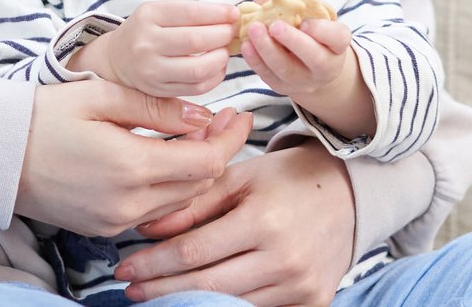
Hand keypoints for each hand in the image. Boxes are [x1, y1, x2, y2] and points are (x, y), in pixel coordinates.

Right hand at [15, 79, 253, 237]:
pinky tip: (163, 159)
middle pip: (199, 186)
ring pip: (179, 202)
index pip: (206, 163)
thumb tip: (201, 115)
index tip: (239, 115)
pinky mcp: (104, 229)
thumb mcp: (101, 97)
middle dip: (216, 153)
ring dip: (194, 172)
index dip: (229, 139)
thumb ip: (156, 107)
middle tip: (221, 120)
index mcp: (131, 166)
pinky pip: (153, 211)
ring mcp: (116, 221)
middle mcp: (129, 203)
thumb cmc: (45, 116)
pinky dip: (167, 188)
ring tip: (194, 137)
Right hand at [76, 0, 237, 97]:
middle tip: (232, 33)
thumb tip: (232, 16)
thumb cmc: (148, 31)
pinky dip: (215, 77)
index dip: (218, 13)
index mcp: (149, 16)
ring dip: (221, 59)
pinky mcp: (160, 91)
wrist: (117, 60)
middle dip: (223, 36)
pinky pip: (197, 88)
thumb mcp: (161, 12)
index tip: (234, 13)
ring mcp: (152, 70)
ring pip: (199, 69)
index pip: (191, 13)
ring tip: (225, 50)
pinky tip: (217, 67)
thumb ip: (193, 12)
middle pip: (196, 41)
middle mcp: (147, 43)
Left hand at [118, 141, 356, 306]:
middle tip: (128, 288)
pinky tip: (197, 301)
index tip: (124, 267)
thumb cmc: (284, 180)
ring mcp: (300, 285)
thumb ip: (193, 204)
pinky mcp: (312, 302)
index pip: (194, 252)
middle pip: (206, 286)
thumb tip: (145, 230)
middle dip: (160, 289)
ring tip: (153, 296)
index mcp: (263, 220)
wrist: (347, 194)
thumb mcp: (238, 178)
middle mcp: (284, 258)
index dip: (153, 263)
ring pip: (229, 304)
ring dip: (186, 303)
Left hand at [241, 0, 371, 139]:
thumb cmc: (309, 34)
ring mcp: (304, 80)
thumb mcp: (309, 16)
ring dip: (267, 48)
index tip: (304, 22)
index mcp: (337, 45)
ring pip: (286, 68)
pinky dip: (255, 60)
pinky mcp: (282, 86)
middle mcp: (325, 66)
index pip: (337, 38)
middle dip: (293, 40)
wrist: (309, 69)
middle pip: (313, 56)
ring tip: (253, 29)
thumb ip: (288, 2)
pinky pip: (268, 75)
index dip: (321, 30)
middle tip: (274, 26)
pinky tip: (246, 45)